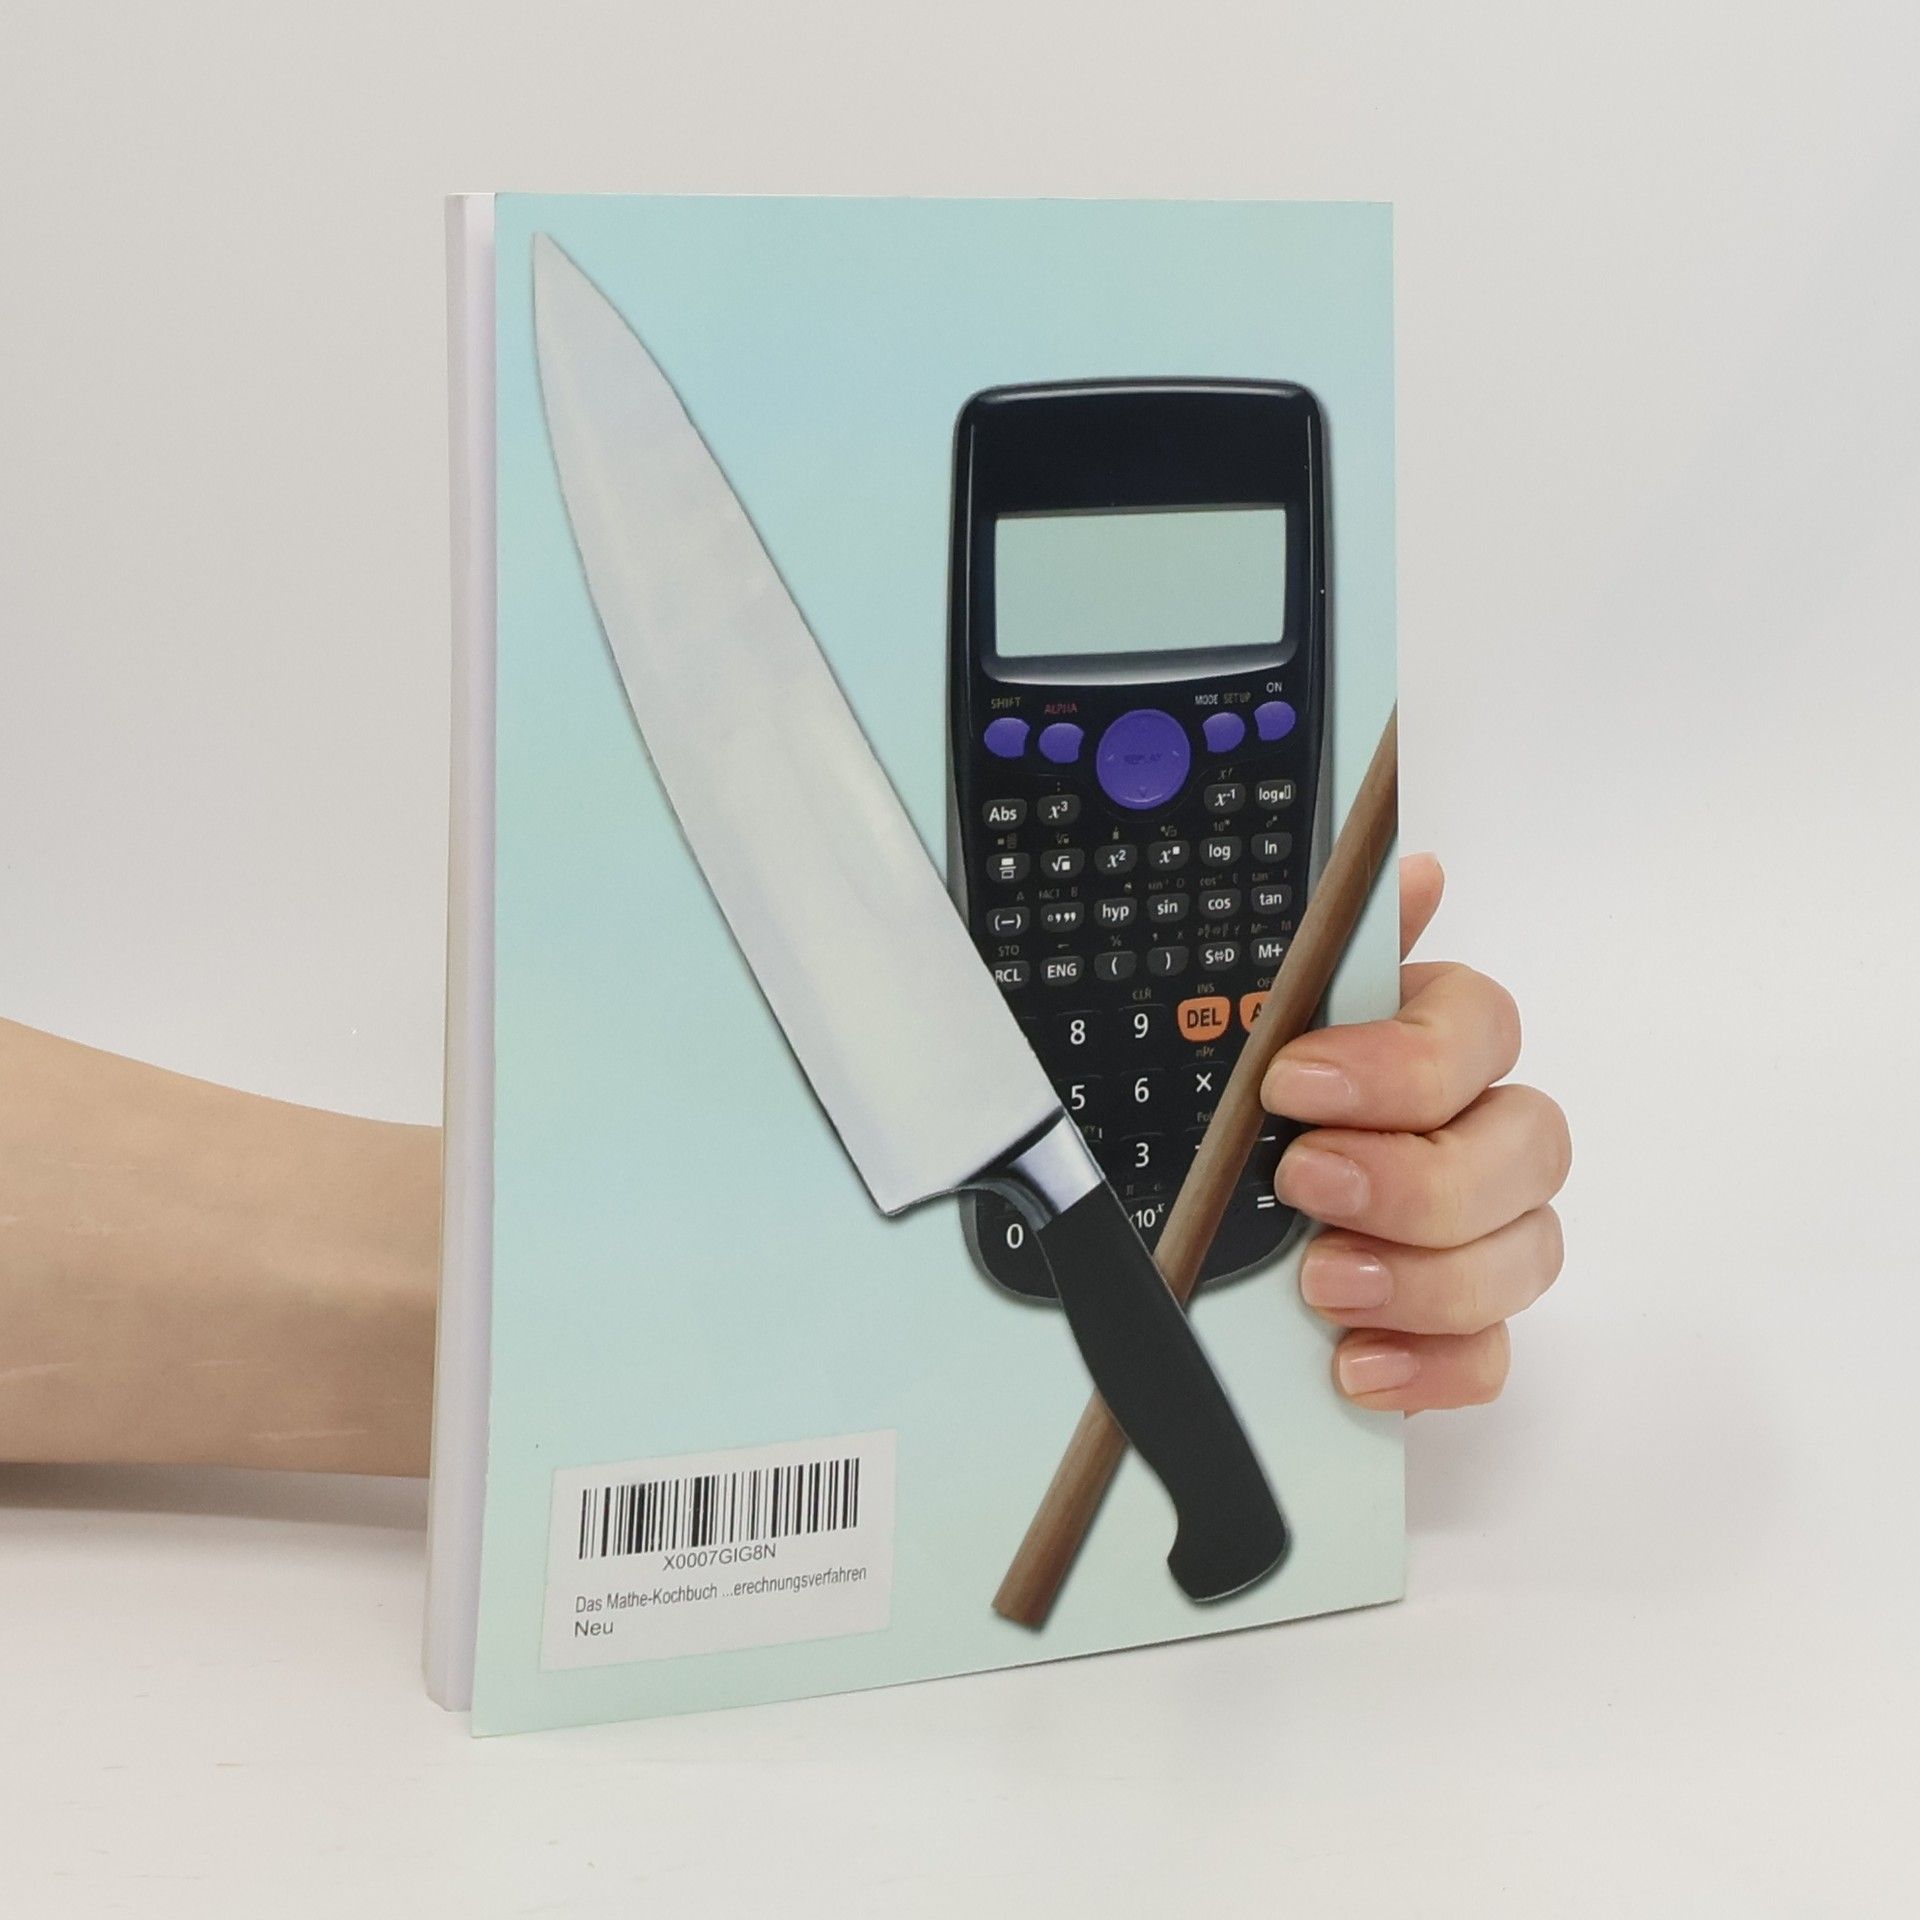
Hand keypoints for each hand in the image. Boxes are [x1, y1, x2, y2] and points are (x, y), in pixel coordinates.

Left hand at [1261, 855, 1568, 1411]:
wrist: (1173, 1222)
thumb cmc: (1224, 1106)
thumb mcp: (1237, 1017)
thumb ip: (1321, 958)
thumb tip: (1409, 869)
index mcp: (1425, 1041)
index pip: (1479, 1027)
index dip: (1401, 1061)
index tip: (1293, 1085)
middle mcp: (1470, 1131)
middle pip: (1530, 1144)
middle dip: (1418, 1176)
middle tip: (1305, 1185)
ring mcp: (1476, 1236)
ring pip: (1528, 1251)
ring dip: (1429, 1275)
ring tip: (1321, 1284)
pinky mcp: (1453, 1328)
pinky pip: (1492, 1355)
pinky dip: (1433, 1366)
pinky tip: (1355, 1363)